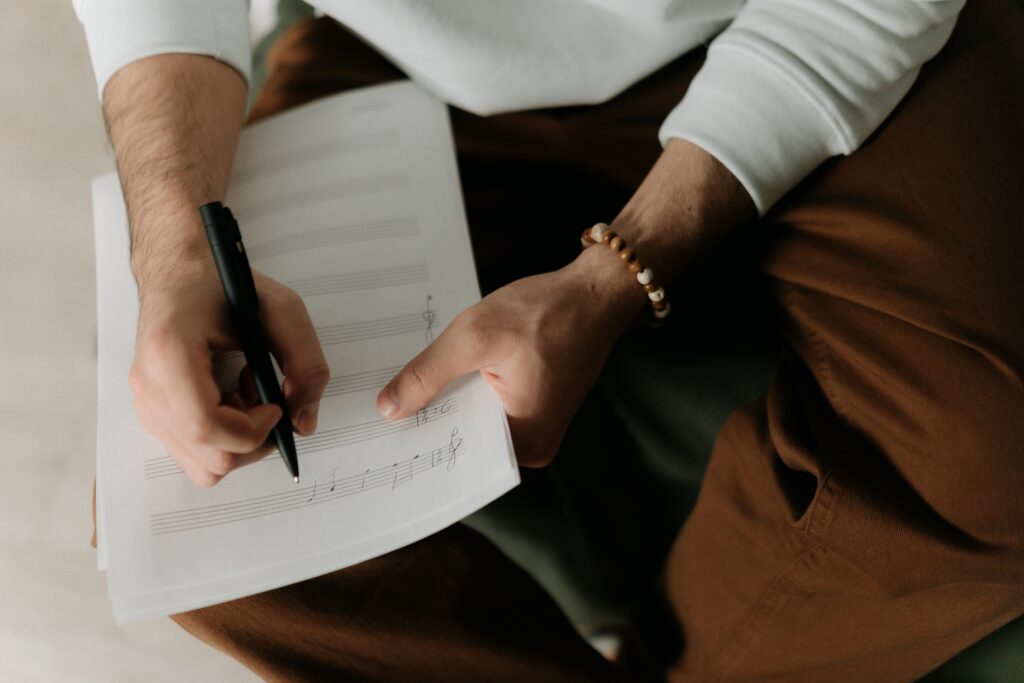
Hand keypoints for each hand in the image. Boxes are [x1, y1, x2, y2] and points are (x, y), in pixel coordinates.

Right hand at [129, 266, 329, 486]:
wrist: (180, 273)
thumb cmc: (224, 284)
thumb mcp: (282, 310)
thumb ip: (306, 365)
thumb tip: (304, 422)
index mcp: (169, 355)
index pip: (207, 428)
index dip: (254, 430)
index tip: (277, 405)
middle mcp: (148, 386)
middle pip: (209, 459)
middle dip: (254, 440)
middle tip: (270, 400)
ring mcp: (145, 404)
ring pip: (203, 465)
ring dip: (239, 440)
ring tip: (249, 395)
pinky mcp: (152, 413)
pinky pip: (194, 451)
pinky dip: (224, 436)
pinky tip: (232, 396)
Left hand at [376, 248, 643, 466]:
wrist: (594, 292)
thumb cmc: (546, 311)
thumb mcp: (473, 336)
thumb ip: (427, 375)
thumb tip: (388, 408)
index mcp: (524, 441)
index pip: (456, 452)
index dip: (416, 439)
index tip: (376, 434)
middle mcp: (534, 446)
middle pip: (464, 439)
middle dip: (429, 420)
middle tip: (381, 407)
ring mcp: (537, 428)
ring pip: (474, 422)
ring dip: (447, 404)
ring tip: (408, 390)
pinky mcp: (536, 408)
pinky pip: (490, 409)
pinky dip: (468, 393)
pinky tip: (444, 378)